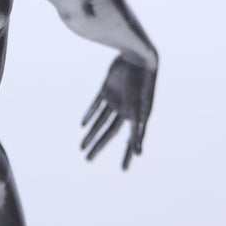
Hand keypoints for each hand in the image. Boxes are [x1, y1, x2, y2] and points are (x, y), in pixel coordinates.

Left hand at [80, 55, 154, 170]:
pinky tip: (83, 125)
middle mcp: (125, 110)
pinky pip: (96, 104)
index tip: (124, 170)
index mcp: (134, 117)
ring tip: (81, 147)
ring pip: (100, 121)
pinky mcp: (107, 88)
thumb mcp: (141, 110)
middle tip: (88, 159)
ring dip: (91, 133)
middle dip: (99, 146)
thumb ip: (139, 132)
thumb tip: (139, 153)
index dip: (126, 155)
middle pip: (109, 133)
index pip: (129, 141)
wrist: (138, 55)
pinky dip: (90, 114)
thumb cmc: (143, 83)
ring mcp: (115, 99)